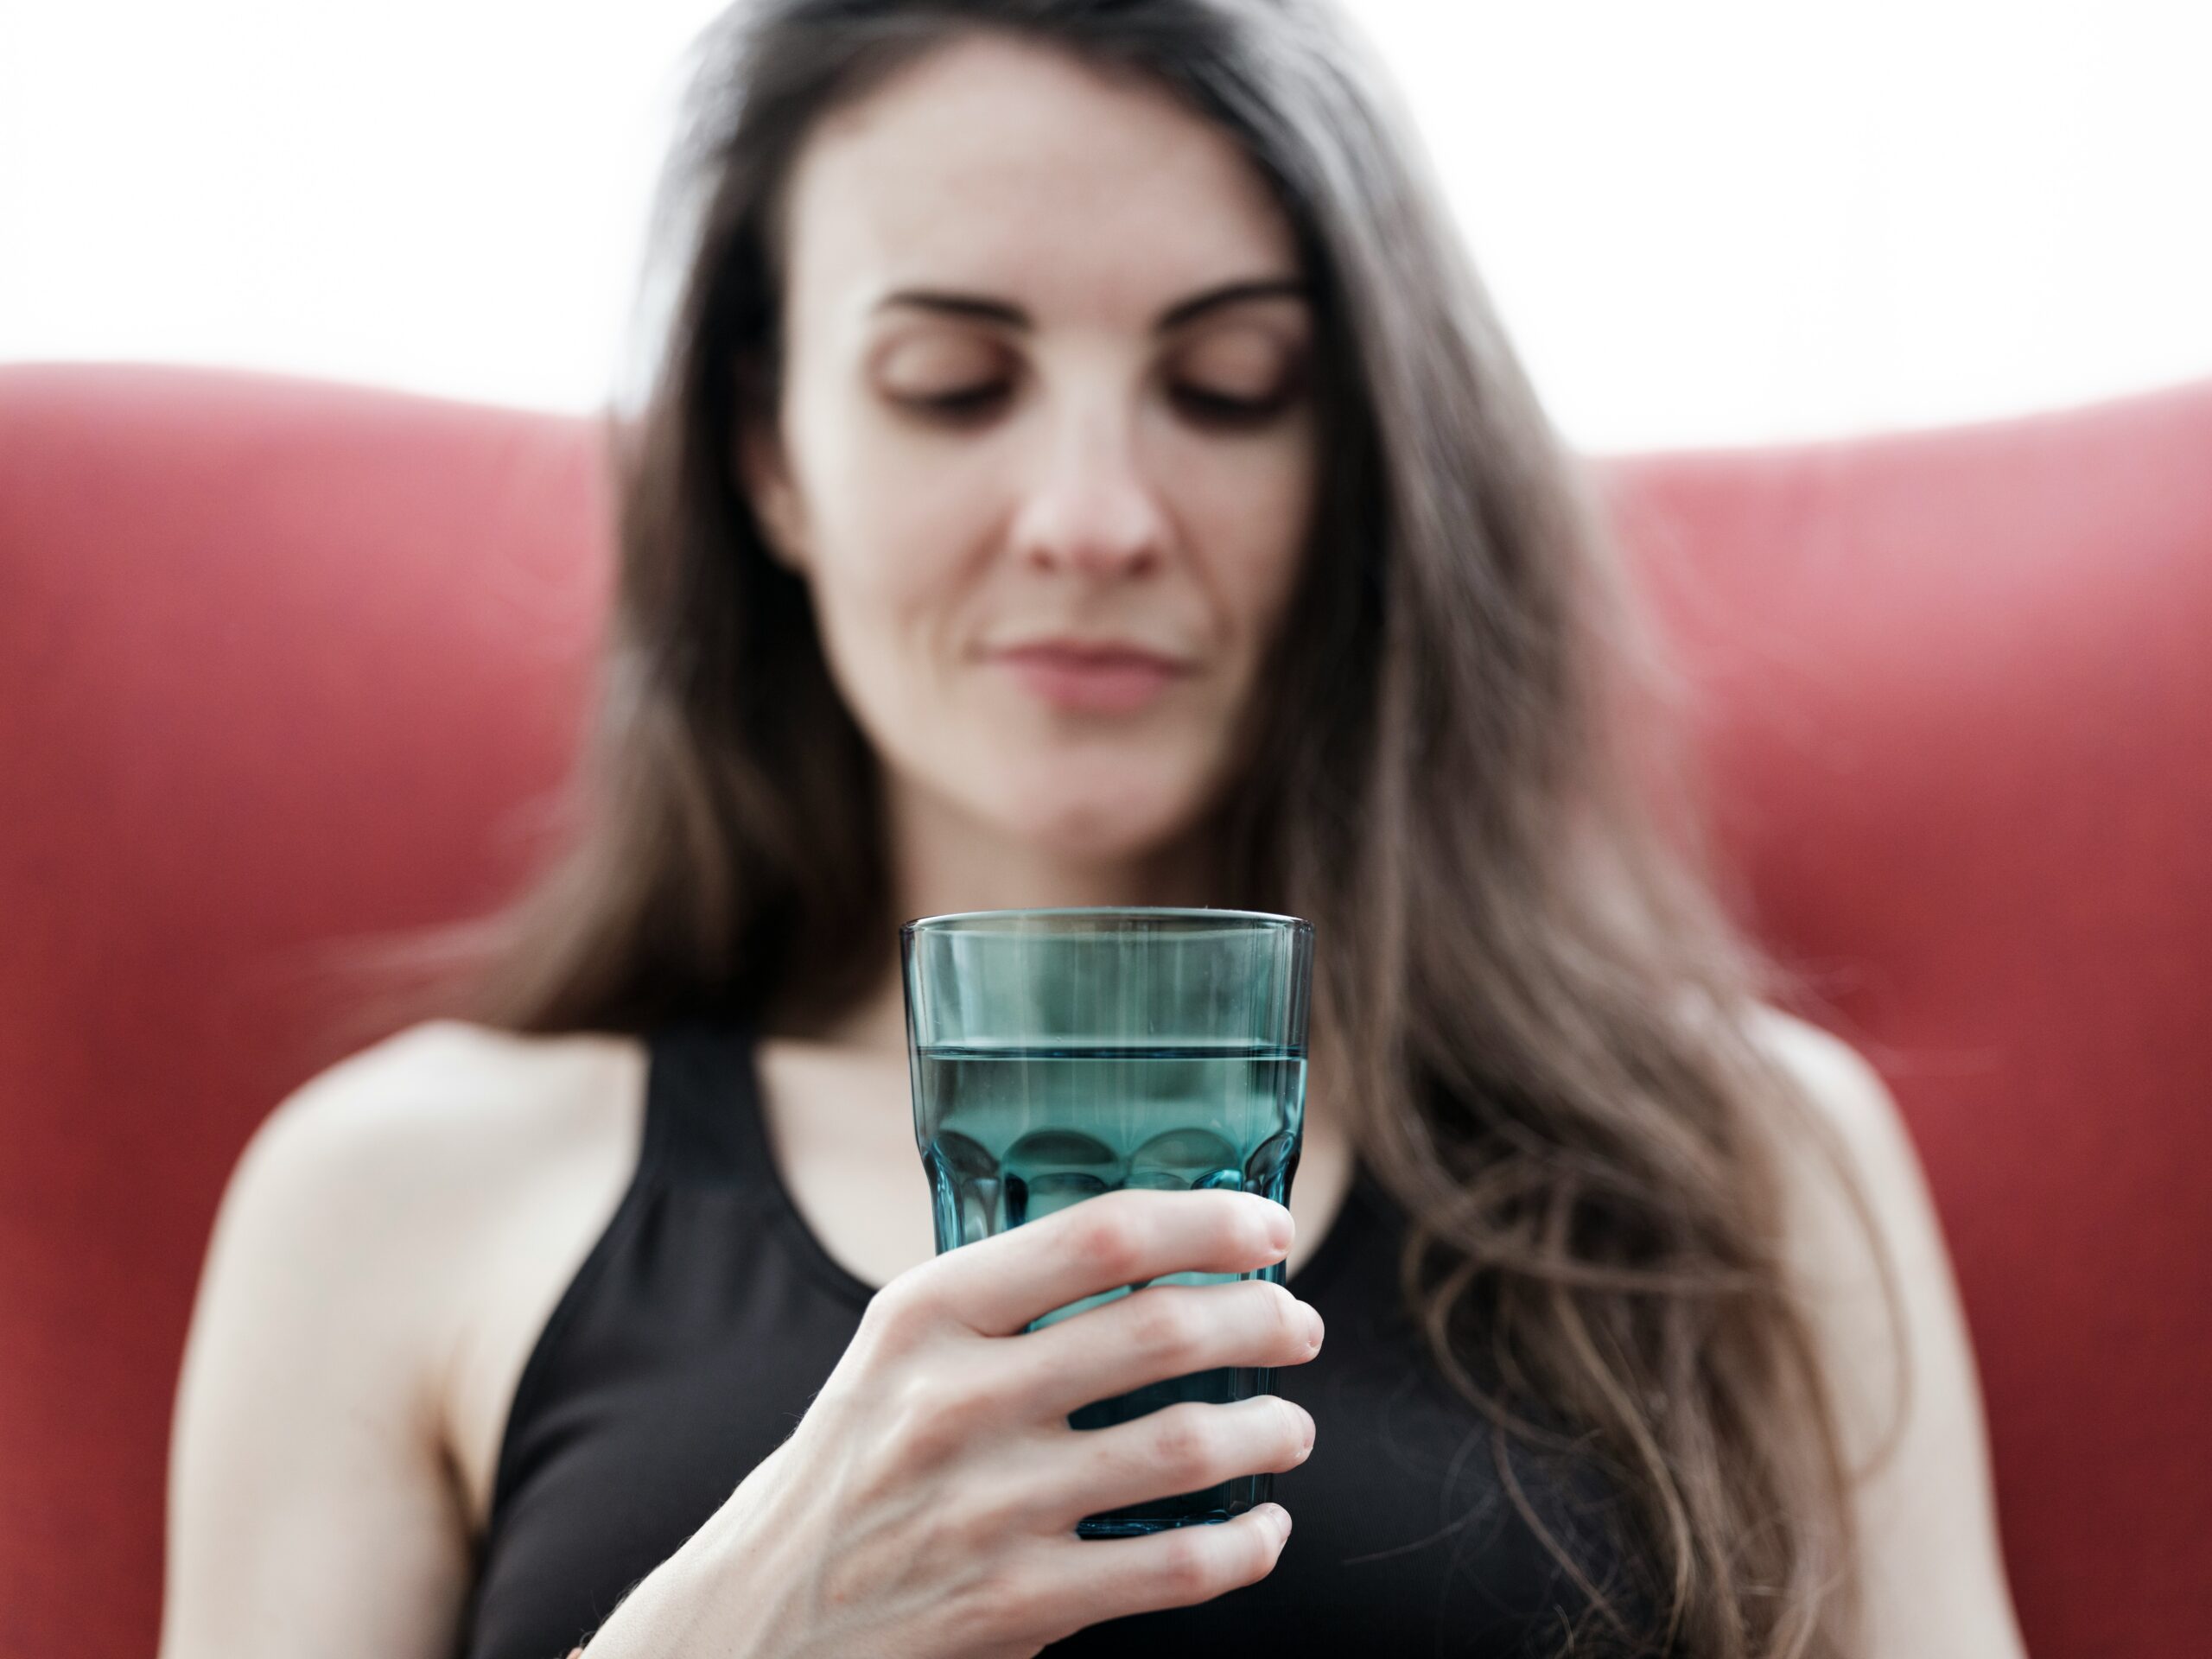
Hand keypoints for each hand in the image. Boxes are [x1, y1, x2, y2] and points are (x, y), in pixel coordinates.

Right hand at [583, 1187, 1322, 1658]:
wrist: (754, 1621)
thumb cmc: (850, 1467)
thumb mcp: (896, 1355)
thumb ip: (1003, 1306)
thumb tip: (1162, 1258)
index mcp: (925, 1316)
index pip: (1093, 1236)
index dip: (1204, 1224)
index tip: (1267, 1230)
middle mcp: (955, 1401)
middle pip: (1158, 1333)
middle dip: (1262, 1322)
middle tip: (1298, 1326)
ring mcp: (986, 1508)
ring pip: (1183, 1448)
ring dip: (1269, 1431)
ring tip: (1291, 1426)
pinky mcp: (1013, 1605)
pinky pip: (1172, 1568)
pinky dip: (1242, 1546)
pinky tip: (1261, 1528)